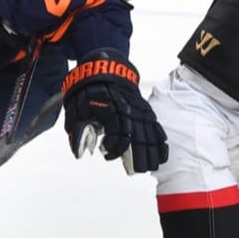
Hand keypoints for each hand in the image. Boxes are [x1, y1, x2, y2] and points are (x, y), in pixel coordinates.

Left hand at [62, 50, 166, 174]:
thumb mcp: (76, 107)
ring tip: (152, 167)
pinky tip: (162, 153)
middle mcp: (130, 110)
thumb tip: (79, 152)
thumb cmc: (89, 88)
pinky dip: (160, 140)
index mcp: (112, 110)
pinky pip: (155, 126)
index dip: (114, 149)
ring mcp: (139, 109)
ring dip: (152, 151)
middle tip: (136, 171)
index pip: (119, 135)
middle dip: (139, 156)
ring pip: (150, 133)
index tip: (105, 153)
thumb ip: (78, 130)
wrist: (103, 66)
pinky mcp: (144, 108)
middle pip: (139, 137)